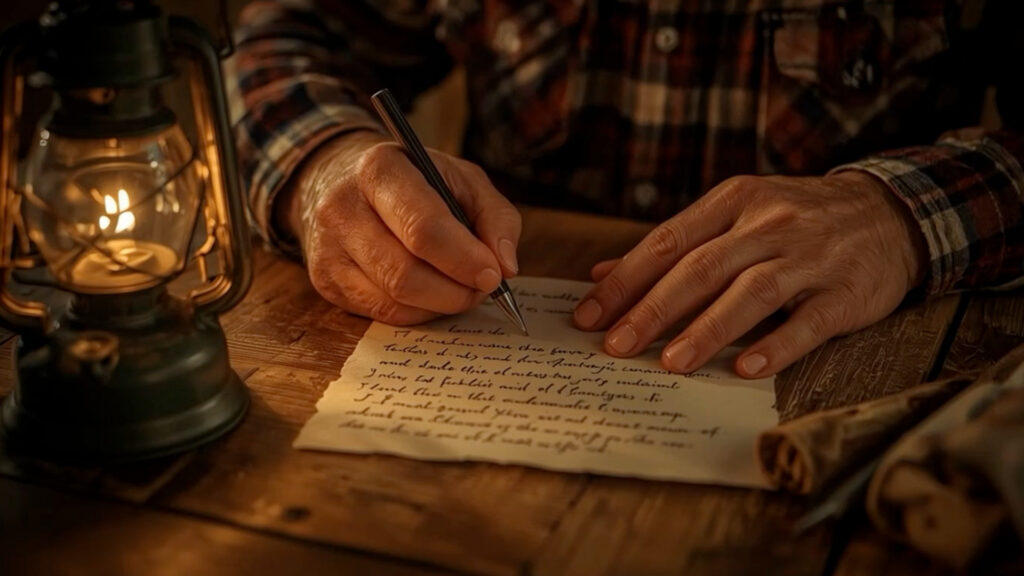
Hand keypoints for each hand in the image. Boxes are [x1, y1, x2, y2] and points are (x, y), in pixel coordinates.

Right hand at [278, 130, 521, 323]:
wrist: (348, 181)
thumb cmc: (418, 182)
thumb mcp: (464, 180)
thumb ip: (496, 217)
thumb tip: (505, 267)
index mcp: (379, 169)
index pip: (422, 227)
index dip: (463, 259)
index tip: (493, 275)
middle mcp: (342, 207)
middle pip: (404, 272)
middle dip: (455, 290)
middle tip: (482, 289)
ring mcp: (327, 247)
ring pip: (393, 300)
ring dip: (440, 304)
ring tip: (461, 289)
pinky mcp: (325, 280)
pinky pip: (381, 314)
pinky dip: (419, 313)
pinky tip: (433, 296)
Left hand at [572, 172, 926, 377]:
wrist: (890, 213)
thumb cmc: (795, 219)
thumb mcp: (734, 215)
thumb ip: (673, 246)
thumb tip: (602, 275)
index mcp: (734, 201)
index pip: (667, 242)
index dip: (624, 281)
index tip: (588, 316)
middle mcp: (769, 223)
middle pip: (702, 267)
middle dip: (654, 309)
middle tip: (616, 345)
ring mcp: (810, 257)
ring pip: (751, 292)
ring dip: (707, 328)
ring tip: (670, 362)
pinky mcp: (846, 292)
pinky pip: (808, 321)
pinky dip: (776, 344)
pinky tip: (745, 367)